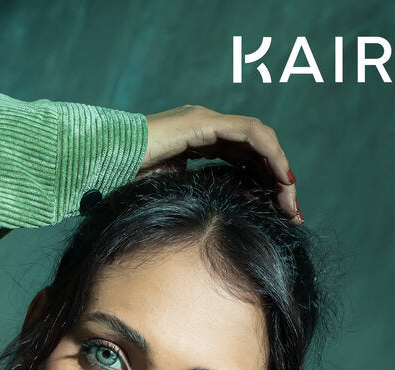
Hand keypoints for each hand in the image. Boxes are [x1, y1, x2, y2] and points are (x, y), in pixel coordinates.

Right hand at [139, 105, 300, 220]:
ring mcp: (206, 122)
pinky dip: (271, 155)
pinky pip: (251, 135)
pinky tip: (282, 180)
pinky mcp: (204, 123)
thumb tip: (224, 223)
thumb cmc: (124, 186)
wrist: (101, 166)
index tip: (280, 217)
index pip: (244, 161)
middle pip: (257, 152)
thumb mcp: (171, 198)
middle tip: (293, 215)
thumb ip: (198, 200)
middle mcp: (207, 128)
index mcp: (199, 144)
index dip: (266, 186)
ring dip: (280, 171)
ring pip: (260, 142)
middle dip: (279, 183)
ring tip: (291, 201)